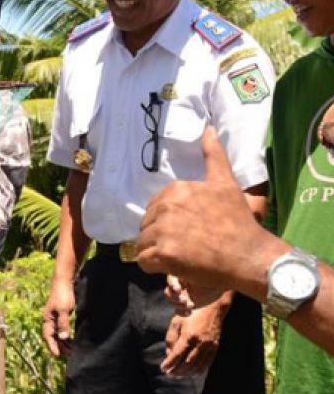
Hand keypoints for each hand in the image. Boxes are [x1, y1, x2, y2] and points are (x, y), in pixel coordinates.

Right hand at [42, 281, 74, 358]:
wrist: (64, 283)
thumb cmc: (63, 295)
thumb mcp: (64, 310)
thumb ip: (63, 324)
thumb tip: (63, 338)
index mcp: (47, 319)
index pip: (48, 336)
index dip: (52, 346)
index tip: (57, 356)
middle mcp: (50, 320)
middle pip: (53, 337)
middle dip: (59, 347)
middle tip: (68, 356)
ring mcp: (55, 318)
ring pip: (58, 334)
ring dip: (63, 343)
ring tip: (71, 351)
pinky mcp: (61, 316)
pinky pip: (62, 330)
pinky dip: (66, 336)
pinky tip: (72, 341)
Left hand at [137, 127, 279, 292]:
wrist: (250, 256)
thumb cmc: (239, 222)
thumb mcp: (226, 183)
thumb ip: (213, 156)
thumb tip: (208, 127)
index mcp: (177, 189)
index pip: (155, 208)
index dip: (169, 221)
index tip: (191, 229)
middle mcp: (167, 206)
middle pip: (146, 225)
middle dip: (160, 236)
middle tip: (188, 244)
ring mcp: (164, 229)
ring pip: (143, 243)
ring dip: (157, 252)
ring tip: (182, 256)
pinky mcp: (163, 253)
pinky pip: (143, 261)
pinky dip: (155, 266)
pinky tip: (174, 266)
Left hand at [161, 304, 223, 376]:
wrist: (210, 307)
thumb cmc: (189, 314)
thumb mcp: (176, 322)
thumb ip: (171, 339)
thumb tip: (169, 355)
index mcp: (189, 335)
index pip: (177, 354)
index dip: (170, 363)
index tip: (162, 368)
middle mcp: (200, 342)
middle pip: (187, 363)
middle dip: (177, 371)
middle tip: (169, 374)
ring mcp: (209, 346)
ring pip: (197, 366)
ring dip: (186, 373)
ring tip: (177, 375)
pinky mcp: (215, 348)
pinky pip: (207, 364)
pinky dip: (198, 371)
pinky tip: (191, 374)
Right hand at [164, 274, 224, 315]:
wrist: (220, 286)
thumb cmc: (213, 277)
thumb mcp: (205, 275)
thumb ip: (195, 274)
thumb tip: (187, 274)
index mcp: (181, 275)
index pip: (171, 279)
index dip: (172, 285)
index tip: (179, 290)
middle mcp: (179, 285)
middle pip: (168, 292)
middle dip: (175, 297)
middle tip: (185, 300)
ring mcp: (181, 296)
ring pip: (172, 302)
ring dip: (180, 305)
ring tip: (191, 305)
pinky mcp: (185, 305)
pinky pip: (178, 310)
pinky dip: (182, 312)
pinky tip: (189, 313)